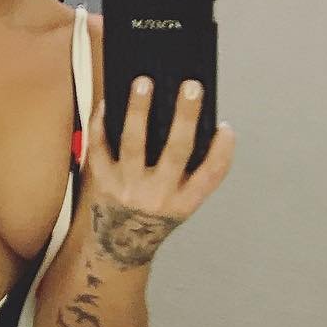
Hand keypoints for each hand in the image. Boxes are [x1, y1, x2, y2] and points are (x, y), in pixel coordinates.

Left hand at [80, 76, 234, 266]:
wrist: (120, 243)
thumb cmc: (156, 211)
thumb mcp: (181, 200)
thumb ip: (191, 170)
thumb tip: (193, 118)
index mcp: (185, 201)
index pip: (210, 175)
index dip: (222, 152)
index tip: (226, 127)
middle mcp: (157, 196)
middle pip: (175, 152)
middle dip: (185, 118)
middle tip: (191, 86)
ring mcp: (128, 188)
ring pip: (133, 144)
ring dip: (138, 111)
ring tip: (143, 83)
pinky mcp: (103, 182)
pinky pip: (100, 148)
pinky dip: (101, 124)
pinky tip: (108, 103)